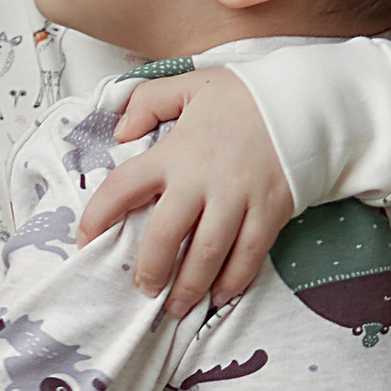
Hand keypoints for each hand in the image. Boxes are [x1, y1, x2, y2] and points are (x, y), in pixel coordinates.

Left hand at [75, 66, 293, 314]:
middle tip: (144, 288)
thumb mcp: (190, 85)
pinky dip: (233, 281)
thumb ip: (148, 102)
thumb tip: (119, 131)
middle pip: (166, 235)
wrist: (305, 101)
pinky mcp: (270, 211)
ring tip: (176, 305)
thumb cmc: (244, 96)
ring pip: (207, 254)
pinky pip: (248, 256)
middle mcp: (202, 179)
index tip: (85, 239)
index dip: (98, 216)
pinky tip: (220, 295)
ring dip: (189, 286)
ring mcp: (238, 198)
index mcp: (175, 151)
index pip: (123, 186)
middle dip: (151, 269)